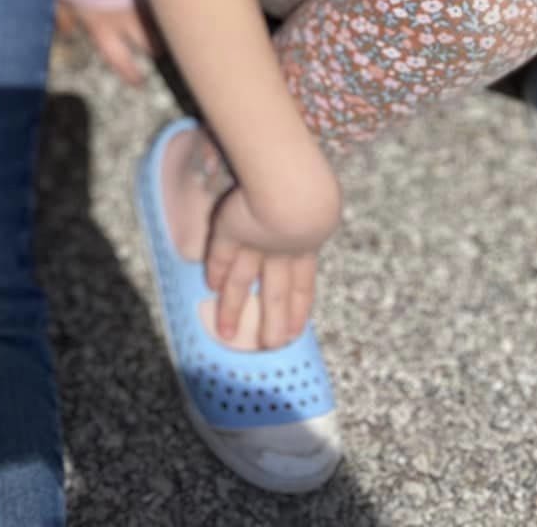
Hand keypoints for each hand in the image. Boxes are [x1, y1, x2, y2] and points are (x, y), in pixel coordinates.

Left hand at [56, 0, 155, 84]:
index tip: (139, 82)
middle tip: (160, 50)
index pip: (121, 61)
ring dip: (165, 22)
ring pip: (162, 20)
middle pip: (152, 45)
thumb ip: (62, 16)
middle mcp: (127, 19)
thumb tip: (65, 32)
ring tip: (169, 21)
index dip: (131, 74)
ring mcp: (142, 0)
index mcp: (103, 28)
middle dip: (157, 49)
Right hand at [205, 175, 341, 349]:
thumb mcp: (324, 204)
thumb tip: (322, 208)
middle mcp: (281, 253)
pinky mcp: (230, 230)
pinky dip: (216, 270)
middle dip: (271, 321)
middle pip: (275, 294)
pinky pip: (221, 254)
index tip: (296, 332)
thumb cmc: (315, 191)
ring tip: (226, 333)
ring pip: (242, 281)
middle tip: (269, 345)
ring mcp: (254, 243)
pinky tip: (211, 286)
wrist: (294, 192)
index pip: (303, 285)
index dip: (299, 309)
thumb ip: (317, 211)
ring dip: (233, 307)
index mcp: (308, 246)